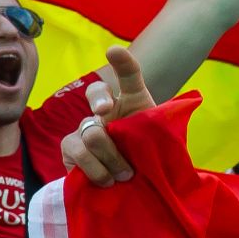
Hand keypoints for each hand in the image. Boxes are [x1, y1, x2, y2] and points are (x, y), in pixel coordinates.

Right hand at [62, 45, 155, 185]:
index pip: (128, 76)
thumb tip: (169, 131)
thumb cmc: (147, 160)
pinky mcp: (69, 150)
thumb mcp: (161, 145)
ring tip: (122, 177)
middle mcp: (104, 110)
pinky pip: (76, 155)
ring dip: (109, 159)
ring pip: (90, 135)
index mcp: (131, 103)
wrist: (127, 186)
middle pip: (99, 99)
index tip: (114, 51)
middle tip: (113, 138)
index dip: (123, 63)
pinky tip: (105, 181)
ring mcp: (83, 129)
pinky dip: (94, 171)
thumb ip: (161, 135)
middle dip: (107, 117)